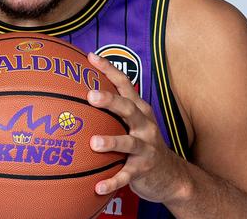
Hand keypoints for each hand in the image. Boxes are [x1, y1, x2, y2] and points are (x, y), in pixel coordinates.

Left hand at [86, 52, 189, 202]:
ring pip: (129, 142)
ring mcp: (146, 147)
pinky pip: (126, 176)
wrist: (171, 175)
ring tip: (94, 143)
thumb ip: (111, 110)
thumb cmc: (142, 143)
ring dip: (112, 142)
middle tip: (91, 95)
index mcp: (138, 109)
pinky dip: (113, 182)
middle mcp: (144, 124)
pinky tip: (97, 188)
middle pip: (128, 108)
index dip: (109, 69)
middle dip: (110, 100)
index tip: (91, 57)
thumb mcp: (132, 122)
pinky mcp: (144, 169)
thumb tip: (75, 95)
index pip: (124, 84)